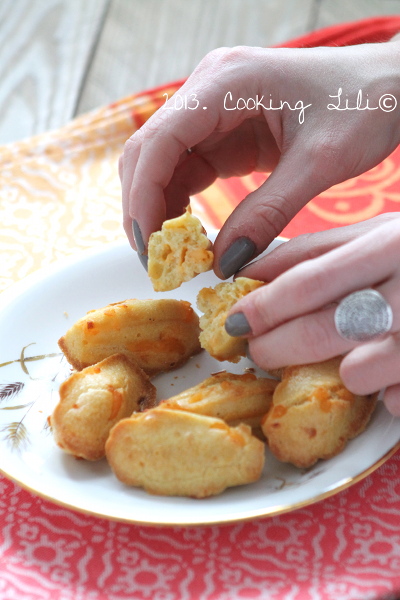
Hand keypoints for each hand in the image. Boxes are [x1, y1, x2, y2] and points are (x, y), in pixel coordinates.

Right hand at [120, 41, 399, 275]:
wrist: (389, 88)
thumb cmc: (364, 107)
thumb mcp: (320, 163)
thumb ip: (268, 213)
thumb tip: (225, 263)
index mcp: (226, 81)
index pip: (160, 140)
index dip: (144, 196)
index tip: (148, 246)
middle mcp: (209, 89)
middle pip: (148, 151)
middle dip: (144, 206)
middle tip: (155, 259)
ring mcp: (213, 110)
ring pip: (161, 163)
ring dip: (158, 208)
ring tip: (170, 254)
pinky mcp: (223, 132)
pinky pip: (187, 169)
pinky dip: (180, 204)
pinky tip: (189, 234)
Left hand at [225, 217, 399, 415]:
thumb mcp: (378, 233)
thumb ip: (317, 248)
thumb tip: (251, 267)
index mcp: (389, 242)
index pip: (307, 281)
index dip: (262, 306)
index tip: (231, 323)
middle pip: (322, 328)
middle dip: (276, 347)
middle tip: (258, 352)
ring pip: (358, 373)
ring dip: (338, 373)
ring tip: (341, 360)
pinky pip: (397, 401)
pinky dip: (386, 396)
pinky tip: (390, 378)